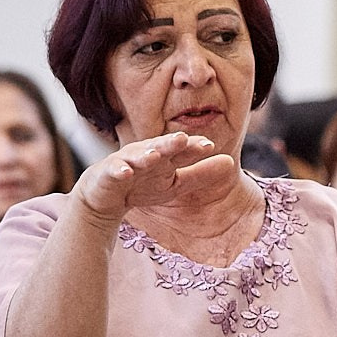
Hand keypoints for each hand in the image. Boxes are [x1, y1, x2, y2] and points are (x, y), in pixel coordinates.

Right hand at [73, 132, 231, 222]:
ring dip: (145, 155)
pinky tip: (126, 173)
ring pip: (136, 156)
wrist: (105, 198)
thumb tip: (231, 162)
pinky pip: (114, 171)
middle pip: (160, 147)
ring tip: (155, 155)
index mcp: (165, 156)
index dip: (194, 147)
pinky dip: (119, 171)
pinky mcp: (107, 174)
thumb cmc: (143, 186)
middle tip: (182, 139)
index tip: (210, 146)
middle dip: (170, 142)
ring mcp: (126, 162)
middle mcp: (146, 154)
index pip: (182, 149)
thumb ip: (201, 174)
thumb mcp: (175, 184)